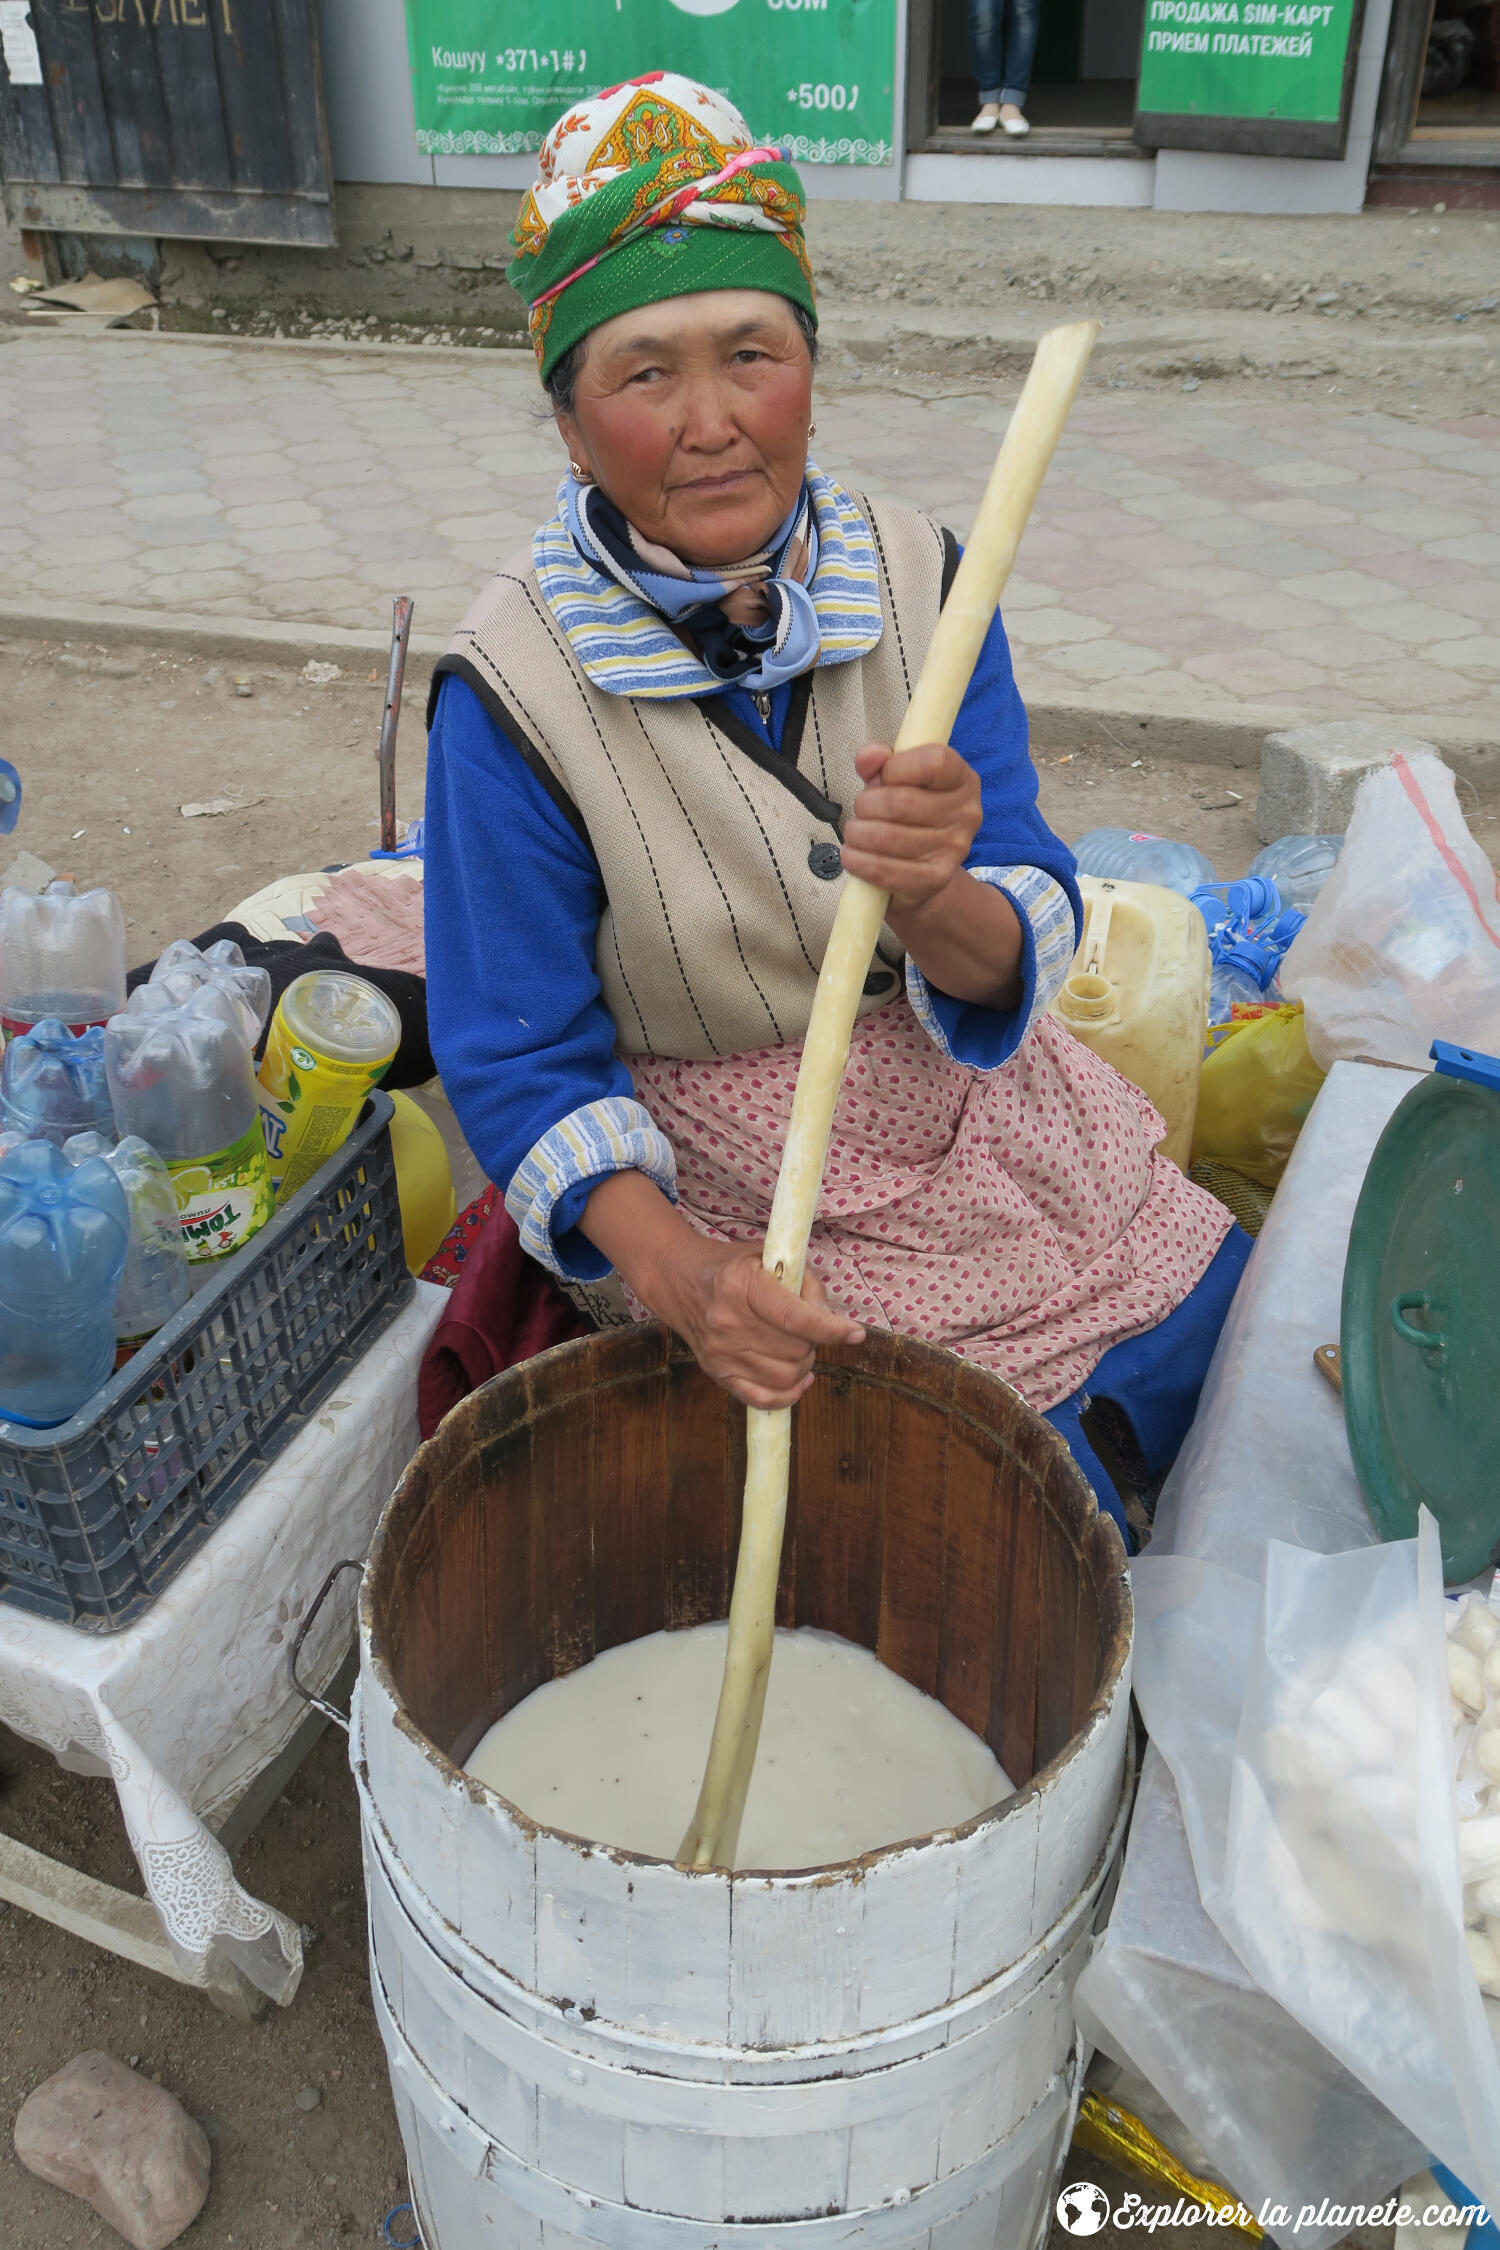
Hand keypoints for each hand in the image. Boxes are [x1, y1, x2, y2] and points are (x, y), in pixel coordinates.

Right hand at [651, 1235, 864, 1410]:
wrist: (680, 1281)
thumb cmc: (733, 1267)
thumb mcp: (768, 1257)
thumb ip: (804, 1283)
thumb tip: (831, 1320)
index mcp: (741, 1285)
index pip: (794, 1318)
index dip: (831, 1329)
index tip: (855, 1333)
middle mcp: (727, 1322)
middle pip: (795, 1350)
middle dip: (815, 1341)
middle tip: (810, 1328)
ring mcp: (720, 1352)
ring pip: (785, 1377)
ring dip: (804, 1365)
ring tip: (799, 1347)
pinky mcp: (717, 1373)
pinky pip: (762, 1399)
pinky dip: (788, 1394)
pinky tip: (799, 1379)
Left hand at [841, 741, 982, 912]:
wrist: (922, 874)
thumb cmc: (907, 818)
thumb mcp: (896, 781)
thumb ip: (881, 763)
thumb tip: (869, 756)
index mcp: (962, 780)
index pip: (935, 761)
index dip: (897, 766)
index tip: (882, 776)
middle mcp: (966, 814)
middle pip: (900, 802)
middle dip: (866, 804)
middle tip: (861, 809)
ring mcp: (953, 850)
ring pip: (885, 837)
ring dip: (857, 833)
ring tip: (855, 833)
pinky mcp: (934, 880)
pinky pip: (882, 869)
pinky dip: (856, 860)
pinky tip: (852, 855)